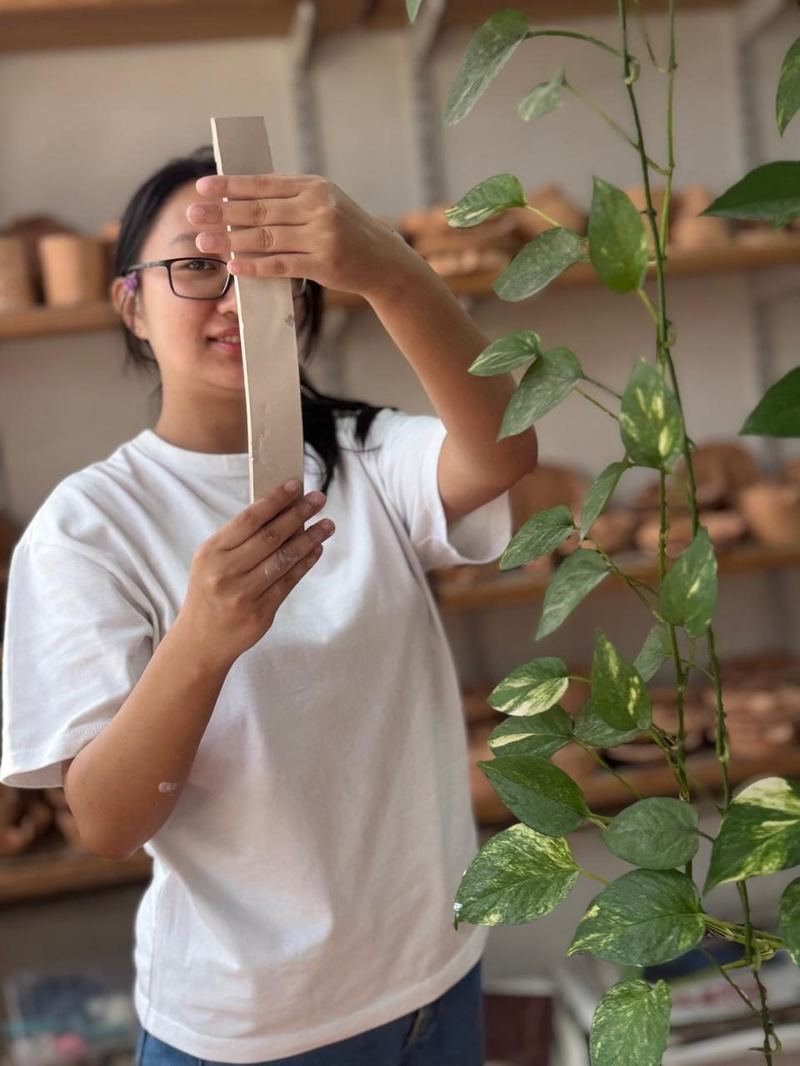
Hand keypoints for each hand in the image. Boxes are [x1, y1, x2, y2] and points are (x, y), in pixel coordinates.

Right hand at [177, 480, 333, 666]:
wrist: (201, 641)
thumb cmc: (211, 591)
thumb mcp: (213, 561)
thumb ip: (241, 539)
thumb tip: (283, 510)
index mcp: (211, 553)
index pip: (248, 519)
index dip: (274, 500)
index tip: (295, 485)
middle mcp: (225, 572)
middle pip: (270, 536)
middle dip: (298, 514)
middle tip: (319, 499)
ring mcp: (243, 595)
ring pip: (284, 559)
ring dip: (310, 538)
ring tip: (327, 524)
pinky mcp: (260, 613)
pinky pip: (288, 582)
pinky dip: (305, 563)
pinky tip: (317, 549)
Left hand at [186, 173, 418, 301]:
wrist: (384, 260)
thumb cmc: (347, 231)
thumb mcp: (324, 203)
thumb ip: (290, 199)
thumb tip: (242, 197)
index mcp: (314, 187)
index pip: (264, 184)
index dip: (230, 185)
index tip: (202, 187)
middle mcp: (318, 208)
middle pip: (259, 210)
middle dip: (221, 212)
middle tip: (192, 214)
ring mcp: (321, 237)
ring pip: (266, 238)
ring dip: (230, 240)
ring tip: (204, 242)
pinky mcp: (324, 265)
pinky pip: (281, 265)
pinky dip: (255, 266)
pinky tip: (234, 266)